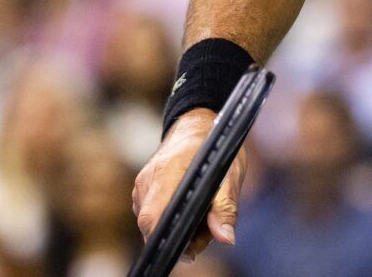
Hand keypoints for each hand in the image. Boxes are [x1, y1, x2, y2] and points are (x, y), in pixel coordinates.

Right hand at [132, 109, 248, 261]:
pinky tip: (188, 209)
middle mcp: (148, 180)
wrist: (195, 123)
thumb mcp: (231, 174)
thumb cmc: (214, 145)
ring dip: (176, 227)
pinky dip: (169, 218)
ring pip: (152, 222)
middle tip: (205, 233)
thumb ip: (226, 207)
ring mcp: (141, 184)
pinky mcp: (140, 189)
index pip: (153, 218)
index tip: (189, 247)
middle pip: (152, 224)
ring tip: (201, 215)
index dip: (168, 238)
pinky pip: (151, 214)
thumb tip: (225, 238)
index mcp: (168, 172)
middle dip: (179, 237)